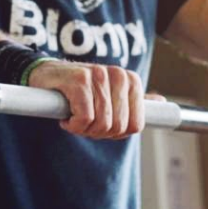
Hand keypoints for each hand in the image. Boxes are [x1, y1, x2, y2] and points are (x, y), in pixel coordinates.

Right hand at [26, 60, 144, 138]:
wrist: (46, 75)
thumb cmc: (81, 89)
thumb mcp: (111, 93)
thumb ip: (134, 99)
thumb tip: (160, 102)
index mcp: (131, 81)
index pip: (135, 125)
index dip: (116, 133)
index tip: (100, 124)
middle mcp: (119, 75)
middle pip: (118, 127)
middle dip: (99, 132)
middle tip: (84, 121)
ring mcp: (100, 75)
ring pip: (102, 124)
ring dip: (84, 129)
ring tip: (74, 117)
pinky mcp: (80, 81)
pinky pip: (85, 118)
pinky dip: (73, 125)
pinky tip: (66, 117)